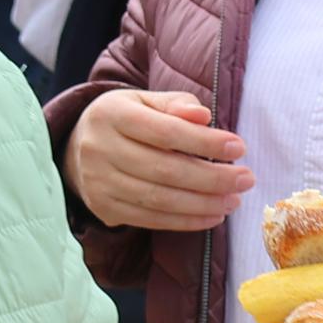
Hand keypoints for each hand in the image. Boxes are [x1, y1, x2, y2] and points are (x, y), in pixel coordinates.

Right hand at [69, 89, 251, 231]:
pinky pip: (150, 219)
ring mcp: (99, 182)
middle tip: (246, 179)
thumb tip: (202, 116)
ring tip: (233, 200)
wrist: (76, 148)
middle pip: (164, 169)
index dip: (204, 142)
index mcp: (111, 114)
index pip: (163, 131)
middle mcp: (99, 149)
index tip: (238, 148)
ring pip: (159, 198)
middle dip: (212, 177)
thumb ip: (176, 104)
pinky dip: (185, 221)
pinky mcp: (103, 207)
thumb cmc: (125, 120)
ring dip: (203, 203)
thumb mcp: (145, 101)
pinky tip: (212, 216)